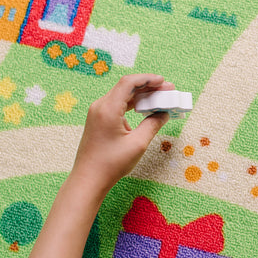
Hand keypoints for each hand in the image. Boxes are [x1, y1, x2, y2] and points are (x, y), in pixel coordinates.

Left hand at [71, 73, 174, 195]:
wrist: (89, 178)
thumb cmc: (111, 164)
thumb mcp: (138, 144)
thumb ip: (152, 125)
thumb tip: (163, 114)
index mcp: (108, 109)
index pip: (128, 83)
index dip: (147, 79)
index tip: (163, 81)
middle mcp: (100, 106)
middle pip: (126, 88)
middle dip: (148, 87)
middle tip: (168, 90)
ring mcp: (98, 113)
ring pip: (123, 96)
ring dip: (142, 96)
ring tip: (161, 98)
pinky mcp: (99, 120)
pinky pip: (118, 105)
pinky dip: (133, 104)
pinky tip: (146, 108)